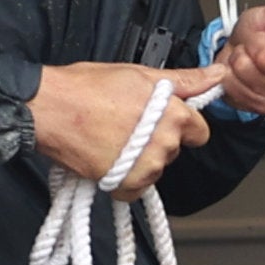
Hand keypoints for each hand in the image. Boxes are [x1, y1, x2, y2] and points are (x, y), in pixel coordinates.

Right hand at [33, 60, 214, 194]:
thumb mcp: (139, 75)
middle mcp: (165, 144)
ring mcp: (146, 167)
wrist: (48, 109)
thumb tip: (217, 76)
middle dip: (157, 140)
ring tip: (112, 138)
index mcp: (174, 115)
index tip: (160, 118)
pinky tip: (108, 159)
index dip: (181, 124)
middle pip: (174, 150)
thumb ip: (184, 81)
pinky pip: (136, 189)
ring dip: (140, 160)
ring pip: (155, 169)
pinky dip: (124, 180)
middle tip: (127, 123)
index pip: (199, 132)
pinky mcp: (124, 185)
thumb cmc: (87, 87)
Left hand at [216, 0, 264, 116]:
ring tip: (248, 54)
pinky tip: (239, 68)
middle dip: (258, 44)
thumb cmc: (262, 32)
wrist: (240, 47)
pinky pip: (234, 84)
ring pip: (247, 71)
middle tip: (260, 42)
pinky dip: (229, 71)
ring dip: (241, 57)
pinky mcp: (261, 107)